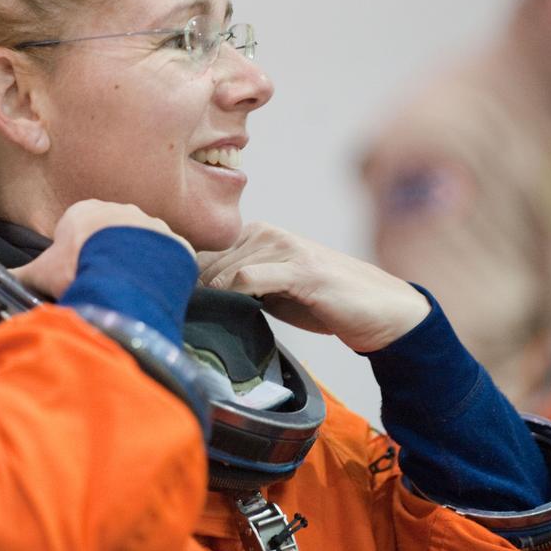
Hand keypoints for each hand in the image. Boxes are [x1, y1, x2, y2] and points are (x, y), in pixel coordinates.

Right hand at [10, 200, 192, 298]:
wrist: (123, 271)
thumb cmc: (78, 264)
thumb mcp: (41, 272)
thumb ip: (20, 276)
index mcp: (86, 211)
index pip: (79, 228)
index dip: (75, 251)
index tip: (75, 270)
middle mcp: (120, 210)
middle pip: (111, 234)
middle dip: (106, 255)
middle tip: (100, 281)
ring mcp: (149, 224)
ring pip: (140, 245)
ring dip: (134, 263)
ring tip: (124, 289)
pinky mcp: (172, 242)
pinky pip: (166, 256)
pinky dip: (159, 272)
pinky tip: (148, 288)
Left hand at [196, 221, 429, 352]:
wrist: (378, 310)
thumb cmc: (323, 301)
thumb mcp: (272, 292)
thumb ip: (239, 287)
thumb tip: (196, 298)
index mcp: (256, 235)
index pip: (203, 250)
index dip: (184, 276)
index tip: (173, 300)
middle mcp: (267, 234)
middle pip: (207, 258)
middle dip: (191, 287)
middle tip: (180, 314)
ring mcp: (285, 248)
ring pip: (225, 266)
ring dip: (207, 293)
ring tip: (198, 316)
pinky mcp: (300, 269)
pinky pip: (251, 275)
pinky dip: (231, 289)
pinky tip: (224, 304)